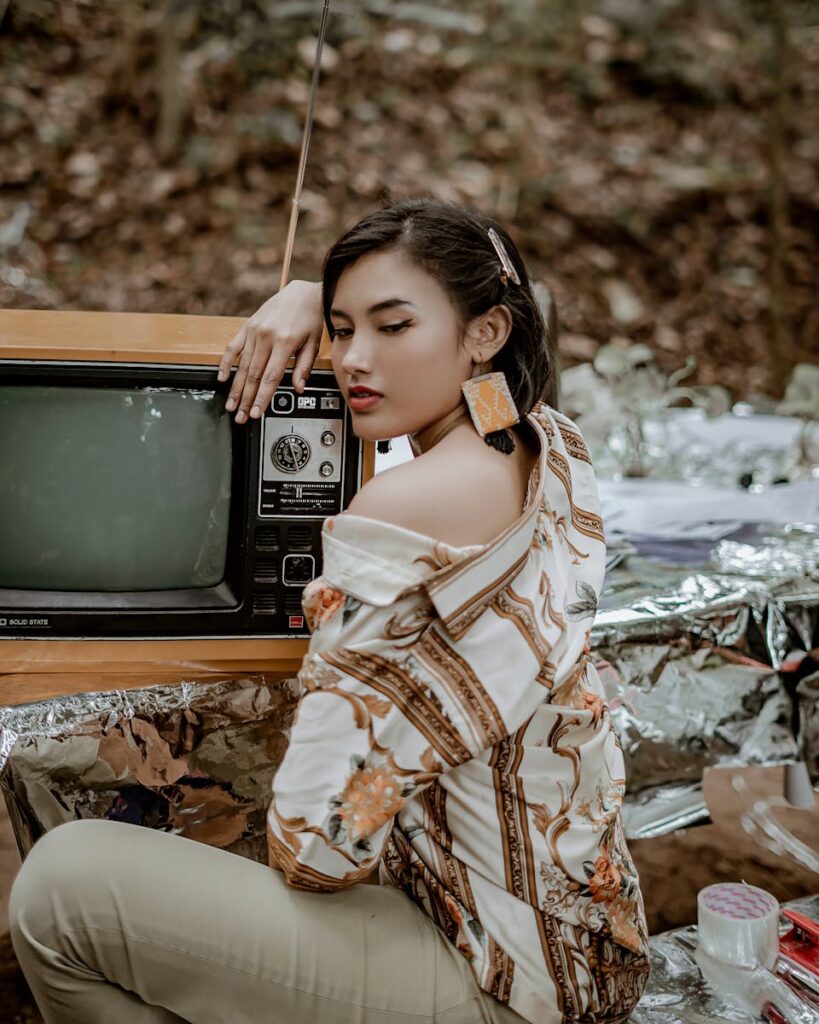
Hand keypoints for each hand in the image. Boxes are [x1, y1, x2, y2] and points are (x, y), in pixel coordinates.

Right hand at [216, 280, 322, 422]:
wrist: (302, 292)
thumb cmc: (310, 318)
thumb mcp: (314, 343)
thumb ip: (304, 367)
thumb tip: (298, 388)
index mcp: (285, 342)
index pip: (270, 378)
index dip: (262, 398)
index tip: (256, 413)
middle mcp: (267, 337)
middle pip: (253, 375)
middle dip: (246, 399)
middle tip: (240, 416)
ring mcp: (254, 331)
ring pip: (242, 365)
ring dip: (235, 388)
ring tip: (231, 405)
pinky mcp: (247, 326)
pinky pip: (233, 347)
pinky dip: (226, 363)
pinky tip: (222, 378)